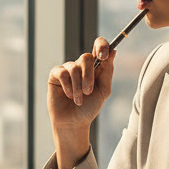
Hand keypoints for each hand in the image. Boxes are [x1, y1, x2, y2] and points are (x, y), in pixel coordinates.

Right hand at [47, 38, 112, 168]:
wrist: (73, 122)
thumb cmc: (90, 108)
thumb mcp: (103, 90)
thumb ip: (108, 71)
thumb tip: (113, 50)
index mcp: (95, 67)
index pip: (99, 46)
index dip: (101, 46)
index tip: (103, 56)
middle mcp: (81, 65)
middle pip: (86, 57)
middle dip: (88, 76)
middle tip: (89, 92)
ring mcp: (67, 69)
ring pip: (74, 67)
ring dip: (78, 86)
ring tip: (78, 100)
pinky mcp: (55, 75)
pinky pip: (62, 72)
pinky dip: (68, 85)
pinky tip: (69, 95)